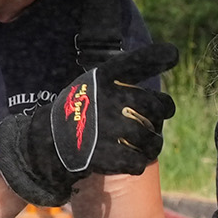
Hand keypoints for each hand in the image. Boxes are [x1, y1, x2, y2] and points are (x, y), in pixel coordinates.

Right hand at [0, 42, 180, 204]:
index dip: (155, 57)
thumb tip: (172, 55)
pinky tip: (132, 160)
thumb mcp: (96, 84)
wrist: (44, 145)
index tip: (173, 55)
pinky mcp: (103, 155)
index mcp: (101, 80)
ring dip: (153, 144)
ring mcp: (104, 128)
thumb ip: (127, 73)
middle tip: (155, 121)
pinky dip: (138, 162)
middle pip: (156, 106)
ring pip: (151, 138)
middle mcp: (105, 100)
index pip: (133, 63)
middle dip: (160, 115)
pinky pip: (138, 161)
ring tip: (147, 144)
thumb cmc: (79, 111)